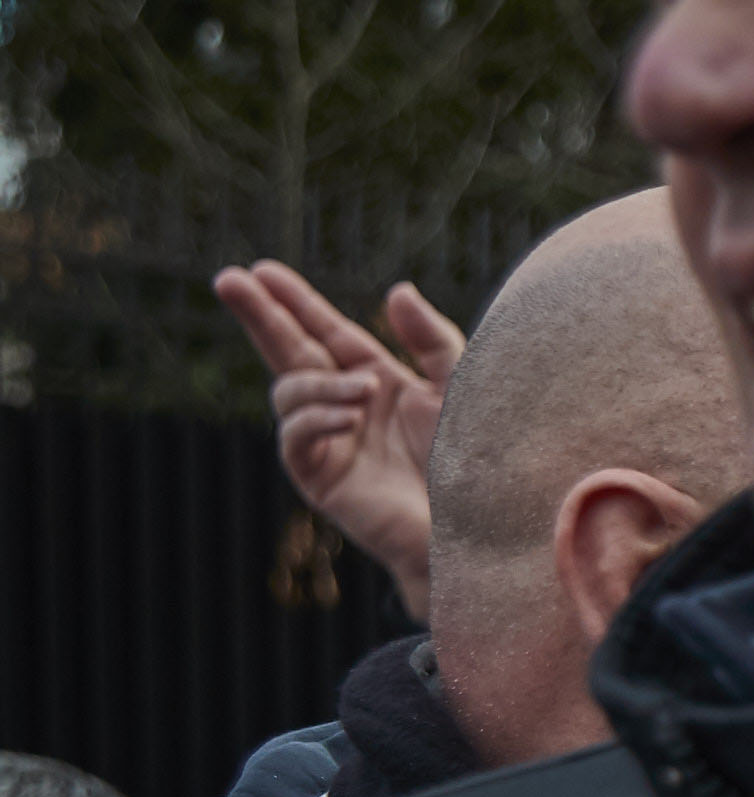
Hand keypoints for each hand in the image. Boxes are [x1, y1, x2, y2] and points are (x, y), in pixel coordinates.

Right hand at [216, 260, 464, 613]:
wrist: (480, 526)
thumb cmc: (478, 461)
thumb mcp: (460, 388)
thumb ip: (431, 341)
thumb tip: (395, 290)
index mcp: (379, 380)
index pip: (325, 333)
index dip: (295, 303)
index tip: (261, 271)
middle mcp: (348, 407)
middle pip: (291, 351)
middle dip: (261, 316)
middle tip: (229, 279)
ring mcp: (331, 442)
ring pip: (290, 392)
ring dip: (321, 383)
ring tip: (365, 390)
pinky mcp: (322, 479)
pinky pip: (296, 438)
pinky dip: (317, 418)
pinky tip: (349, 416)